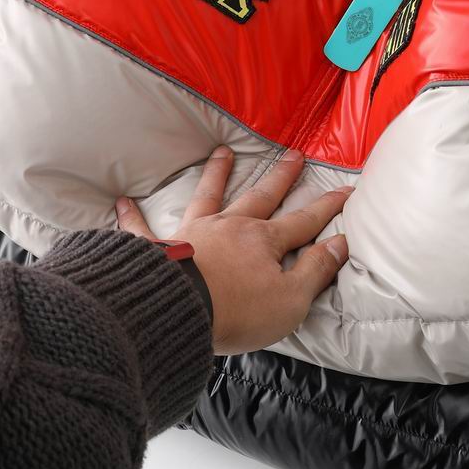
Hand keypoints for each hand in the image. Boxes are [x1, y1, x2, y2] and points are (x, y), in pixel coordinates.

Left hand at [115, 146, 350, 353]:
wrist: (176, 316)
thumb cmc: (237, 313)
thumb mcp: (291, 300)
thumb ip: (316, 271)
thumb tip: (340, 243)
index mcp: (263, 243)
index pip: (304, 222)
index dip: (327, 208)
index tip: (346, 190)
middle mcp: (230, 229)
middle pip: (261, 197)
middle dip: (281, 177)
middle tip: (294, 155)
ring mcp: (193, 234)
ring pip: (208, 196)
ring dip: (217, 174)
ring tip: (224, 152)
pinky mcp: (157, 250)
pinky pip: (142, 229)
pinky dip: (132, 216)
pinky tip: (121, 202)